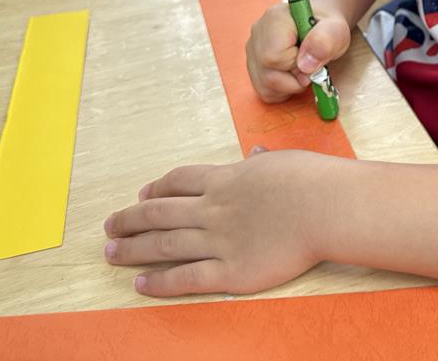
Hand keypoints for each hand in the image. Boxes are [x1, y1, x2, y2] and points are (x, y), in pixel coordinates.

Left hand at [103, 149, 330, 296]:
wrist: (326, 207)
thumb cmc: (311, 180)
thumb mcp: (282, 160)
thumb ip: (262, 162)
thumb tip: (255, 154)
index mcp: (226, 179)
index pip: (179, 181)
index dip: (156, 188)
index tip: (141, 194)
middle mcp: (214, 208)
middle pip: (160, 212)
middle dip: (131, 219)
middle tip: (110, 226)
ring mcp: (219, 241)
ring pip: (165, 244)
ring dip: (134, 249)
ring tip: (111, 254)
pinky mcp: (231, 271)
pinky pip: (187, 278)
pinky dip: (160, 281)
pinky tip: (141, 283)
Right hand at [245, 0, 350, 102]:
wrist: (321, 23)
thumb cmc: (328, 25)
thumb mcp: (336, 30)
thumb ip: (324, 42)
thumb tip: (305, 66)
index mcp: (275, 19)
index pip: (274, 57)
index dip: (296, 66)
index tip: (312, 58)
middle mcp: (258, 33)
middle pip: (267, 75)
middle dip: (295, 80)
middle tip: (310, 67)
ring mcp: (252, 48)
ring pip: (264, 86)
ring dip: (289, 87)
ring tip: (302, 69)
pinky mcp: (253, 63)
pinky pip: (263, 90)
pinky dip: (282, 90)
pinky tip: (293, 75)